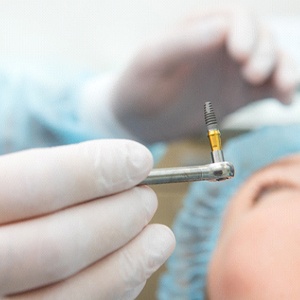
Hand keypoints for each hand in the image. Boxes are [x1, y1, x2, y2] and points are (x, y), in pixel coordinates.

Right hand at [0, 140, 174, 298]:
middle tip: (148, 199)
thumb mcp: (15, 176)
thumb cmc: (11, 200)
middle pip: (58, 246)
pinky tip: (136, 266)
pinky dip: (116, 288)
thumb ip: (59, 171)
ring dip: (130, 262)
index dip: (95, 169)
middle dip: (119, 218)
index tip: (141, 159)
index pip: (37, 185)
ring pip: (69, 293)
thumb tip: (130, 164)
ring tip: (161, 238)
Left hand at [110, 7, 297, 142]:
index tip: (240, 55)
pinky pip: (269, 89)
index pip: (236, 18)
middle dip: (265, 53)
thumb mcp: (151, 61)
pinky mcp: (238, 96)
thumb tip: (223, 27)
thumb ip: (183, 42)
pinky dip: (283, 91)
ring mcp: (232, 72)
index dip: (246, 32)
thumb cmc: (137, 86)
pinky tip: (285, 101)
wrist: (138, 121)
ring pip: (272, 61)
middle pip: (260, 38)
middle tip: (252, 75)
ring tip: (283, 89)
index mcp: (200, 28)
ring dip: (284, 71)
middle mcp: (221, 47)